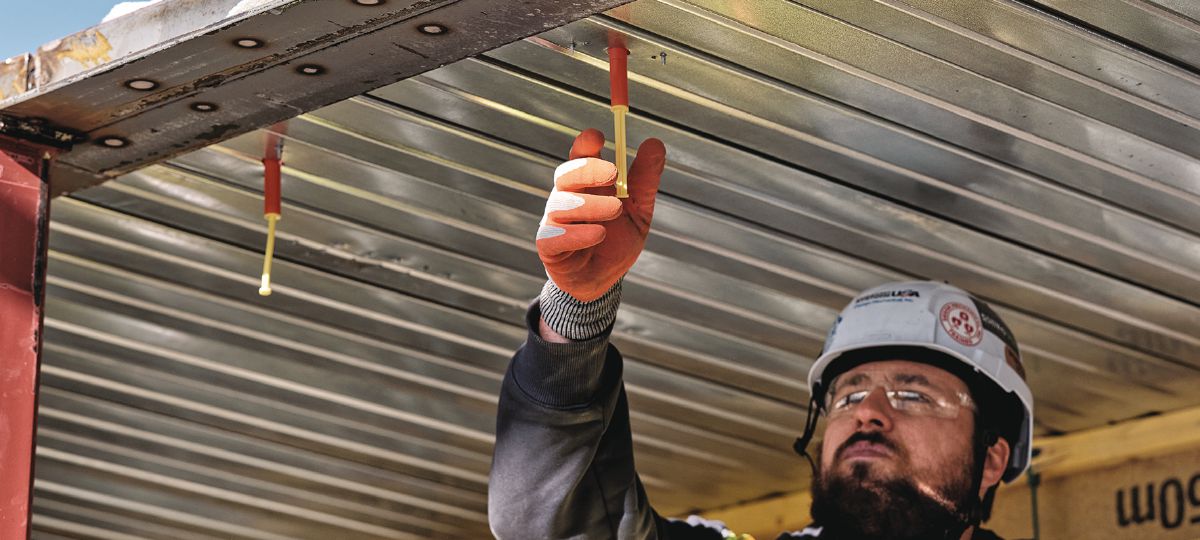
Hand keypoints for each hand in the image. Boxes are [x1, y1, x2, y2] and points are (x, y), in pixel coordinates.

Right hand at [536, 128, 665, 301]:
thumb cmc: (617, 241)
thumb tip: (655, 143)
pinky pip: (553, 235)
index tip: (599, 135)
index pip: (579, 156)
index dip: (584, 144)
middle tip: (614, 173)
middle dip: (587, 169)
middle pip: (565, 174)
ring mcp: (554, 222)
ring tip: (616, 210)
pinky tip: (599, 234)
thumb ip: (645, 180)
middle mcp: (566, 199)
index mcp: (585, 185)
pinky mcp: (549, 247)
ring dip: (589, 204)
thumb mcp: (639, 210)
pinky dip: (577, 233)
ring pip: (559, 203)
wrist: (605, 281)